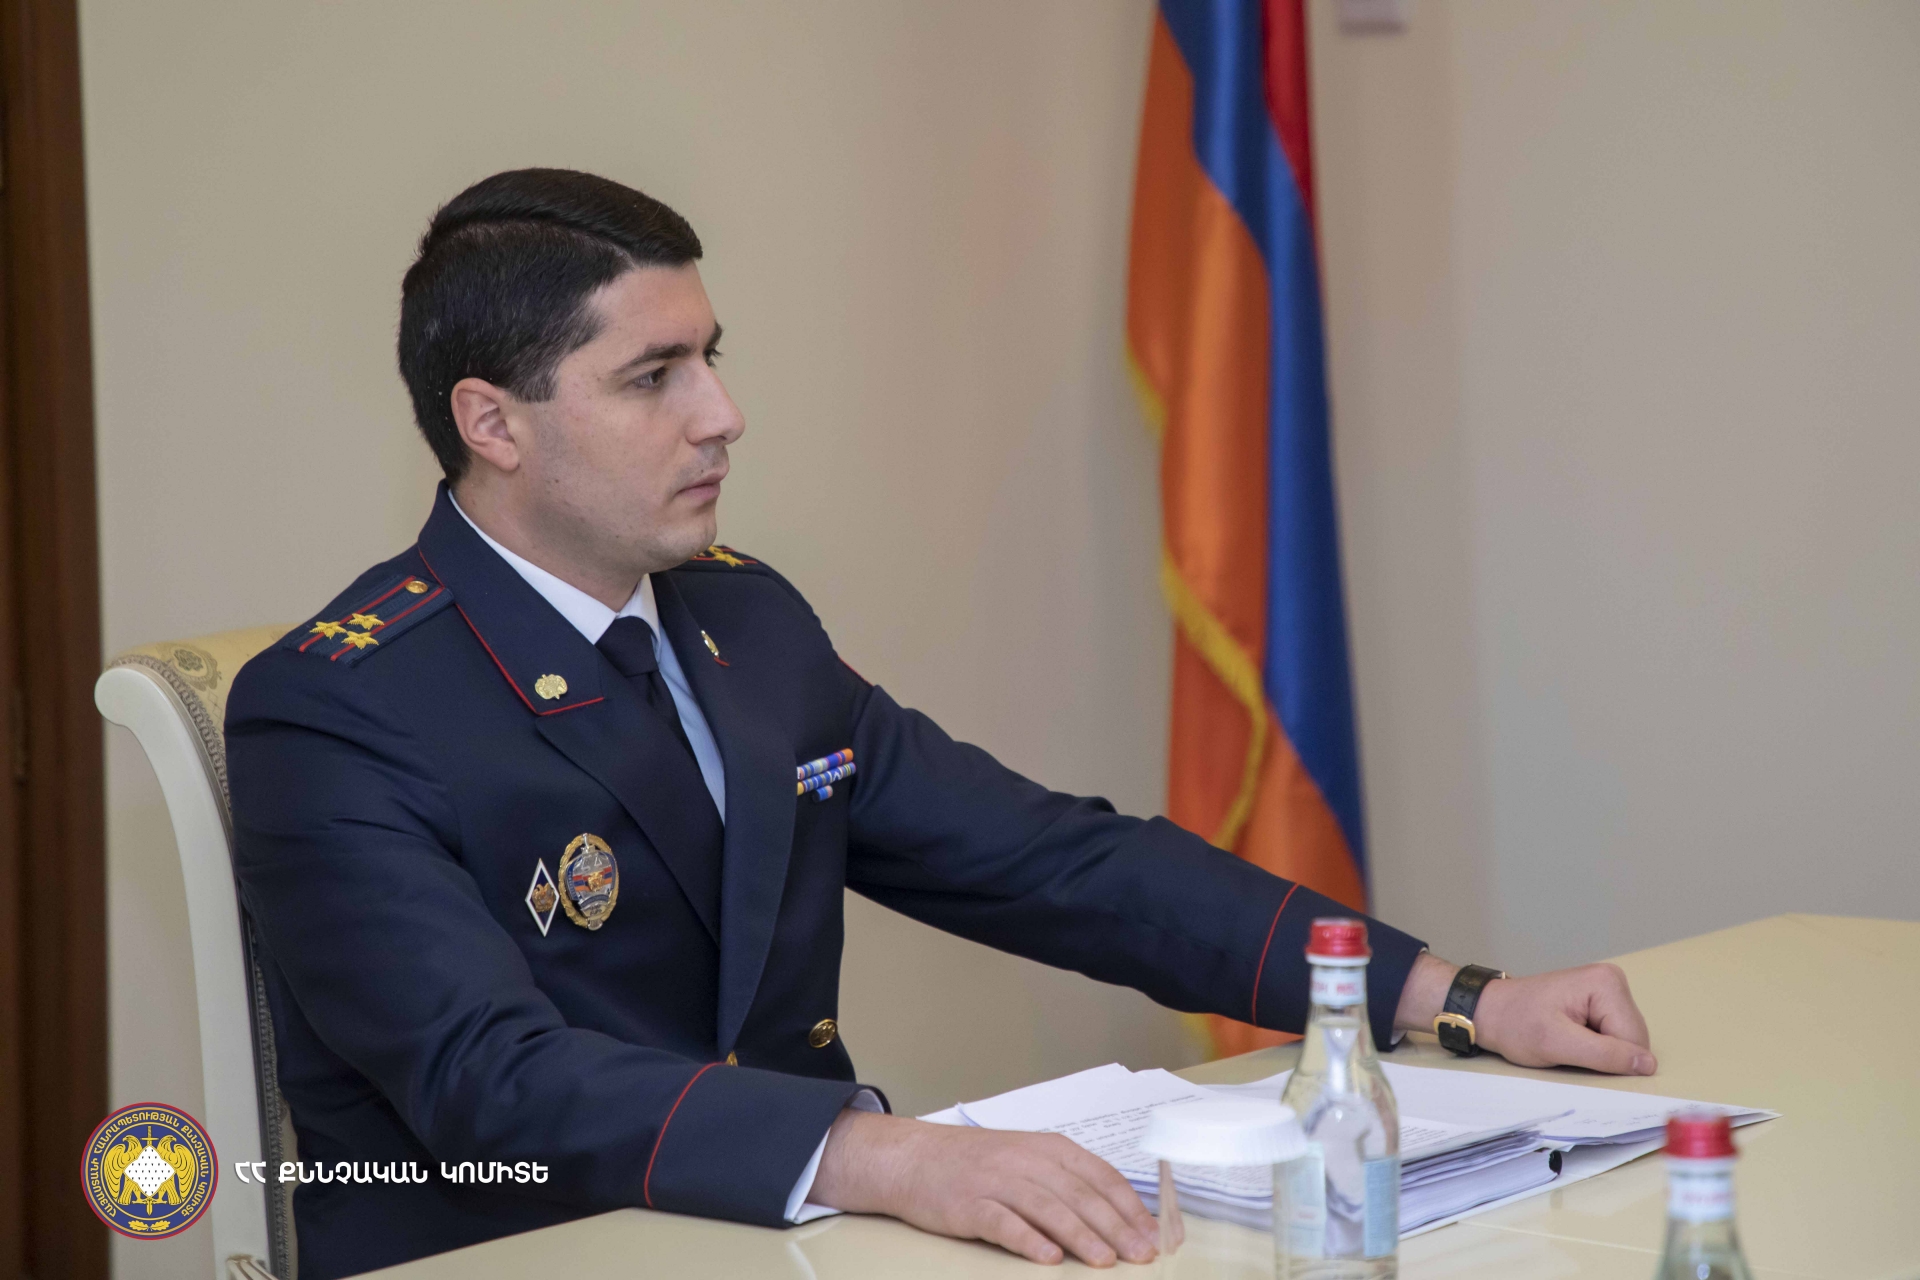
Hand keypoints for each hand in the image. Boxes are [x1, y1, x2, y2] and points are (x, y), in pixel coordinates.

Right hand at [808, 1108, 1157, 1266]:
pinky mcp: (969, 1204)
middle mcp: (1027, 1160)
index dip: (1130, 1207)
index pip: (1101, 1176)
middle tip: (1141, 1255)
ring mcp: (997, 1181)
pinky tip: (1047, 1257)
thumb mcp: (1027, 1159)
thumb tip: (1117, 1217)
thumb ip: (1067, 1181)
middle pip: (1080, 1194)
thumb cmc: (977, 1163)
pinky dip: (1027, 1239)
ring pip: (1048, 1207)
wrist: (915, 1157)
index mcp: (1048, 1148)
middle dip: (1116, 1227)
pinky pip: (1003, 1222)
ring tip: (1105, 1261)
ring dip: (1080, 1235)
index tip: (1154, 1235)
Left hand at [1396, 953, 1656, 1075]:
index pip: (1634, 1040)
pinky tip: (1571, 1038)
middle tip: (1569, 1049)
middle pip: (1633, 1039)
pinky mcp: (1601, 1002)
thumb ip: (1604, 1054)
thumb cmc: (1516, 1024)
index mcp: (1606, 984)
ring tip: (1568, 1042)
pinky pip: (1614, 1036)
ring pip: (1626, 1041)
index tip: (1574, 1053)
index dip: (1609, 1060)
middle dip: (1606, 1055)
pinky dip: (1595, 1046)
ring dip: (1600, 1052)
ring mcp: (1608, 991)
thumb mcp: (1556, 1044)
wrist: (1491, 1011)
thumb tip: (1648, 1064)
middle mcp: (1613, 982)